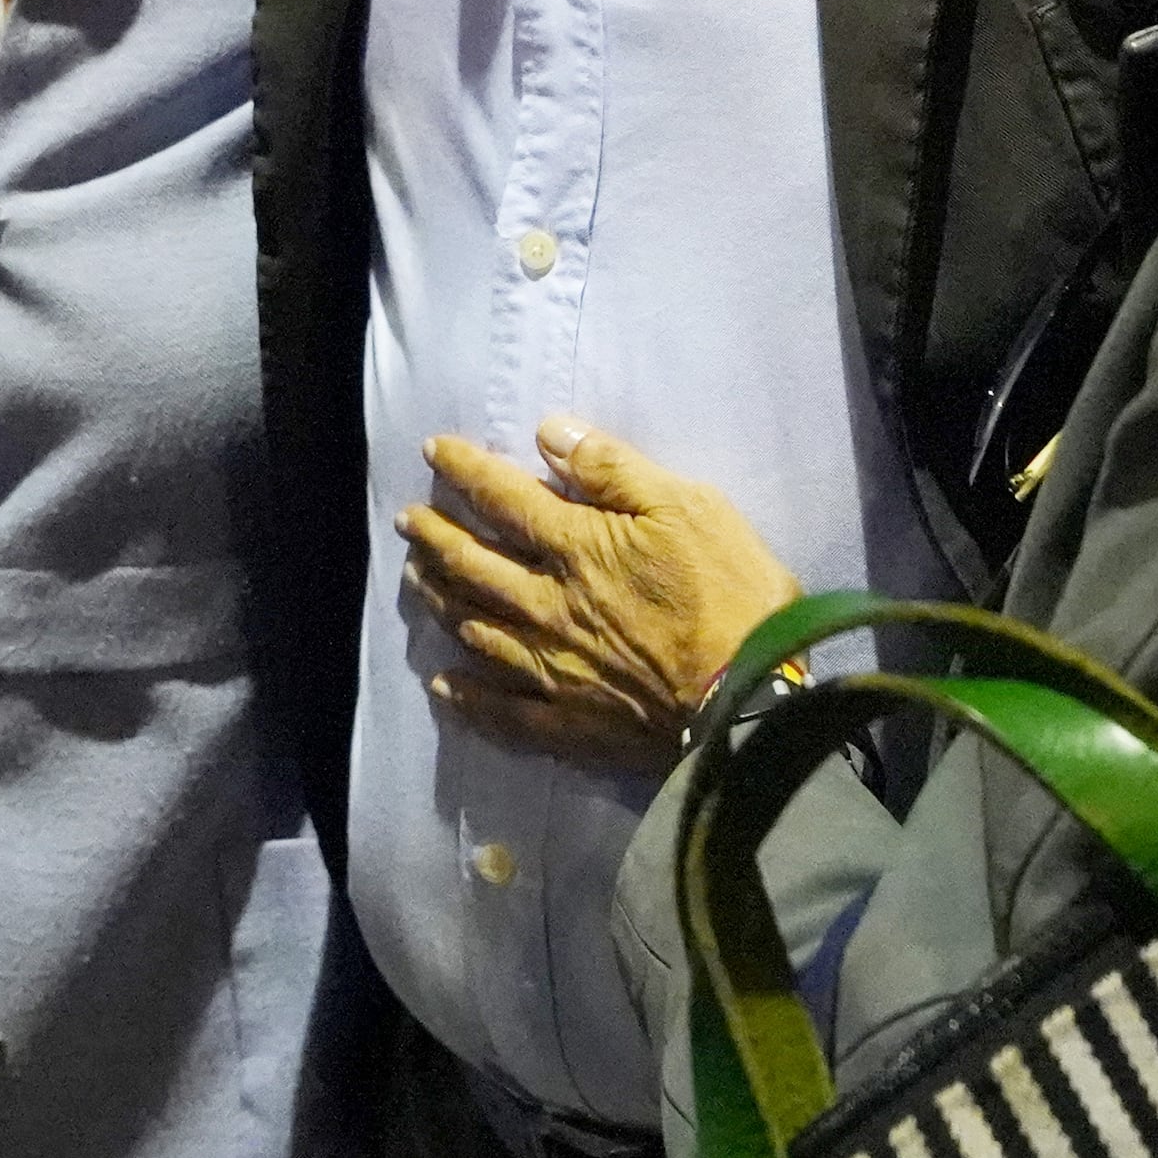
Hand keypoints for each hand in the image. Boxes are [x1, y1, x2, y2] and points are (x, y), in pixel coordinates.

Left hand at [400, 421, 803, 776]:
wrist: (749, 700)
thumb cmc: (729, 593)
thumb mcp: (686, 507)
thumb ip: (613, 469)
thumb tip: (549, 433)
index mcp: (575, 548)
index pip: (503, 499)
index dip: (464, 471)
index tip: (434, 451)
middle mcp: (546, 606)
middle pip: (473, 565)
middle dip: (435, 537)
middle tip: (407, 521)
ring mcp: (551, 669)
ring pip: (474, 629)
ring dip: (439, 601)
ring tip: (415, 581)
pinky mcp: (566, 724)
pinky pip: (500, 711)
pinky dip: (466, 697)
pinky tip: (444, 686)